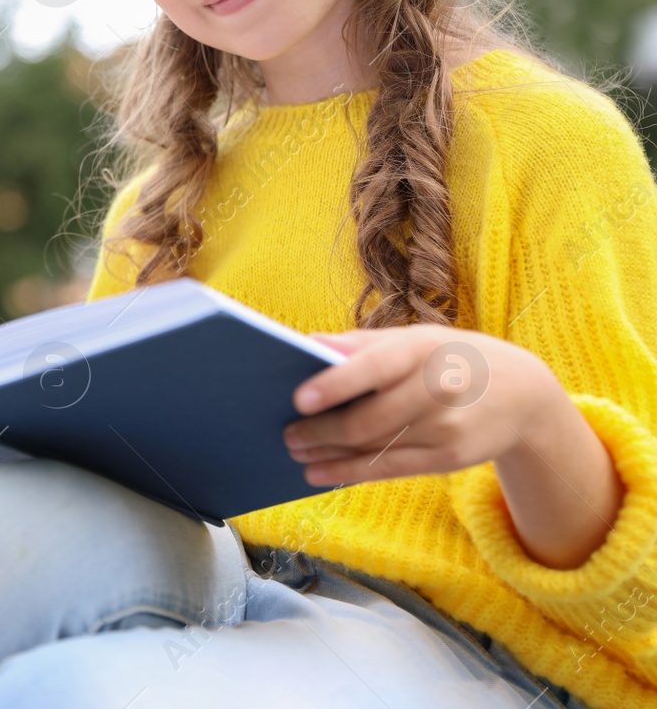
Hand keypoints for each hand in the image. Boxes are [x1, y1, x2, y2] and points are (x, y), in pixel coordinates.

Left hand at [283, 324, 564, 486]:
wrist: (524, 395)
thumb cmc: (452, 358)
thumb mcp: (417, 338)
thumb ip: (362, 343)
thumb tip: (310, 345)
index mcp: (424, 348)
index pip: (376, 366)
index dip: (336, 383)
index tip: (298, 398)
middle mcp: (438, 388)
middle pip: (368, 418)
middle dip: (320, 430)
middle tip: (286, 433)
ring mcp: (446, 427)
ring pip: (374, 446)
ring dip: (327, 453)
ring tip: (296, 451)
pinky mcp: (449, 458)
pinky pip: (388, 469)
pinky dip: (348, 471)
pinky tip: (319, 472)